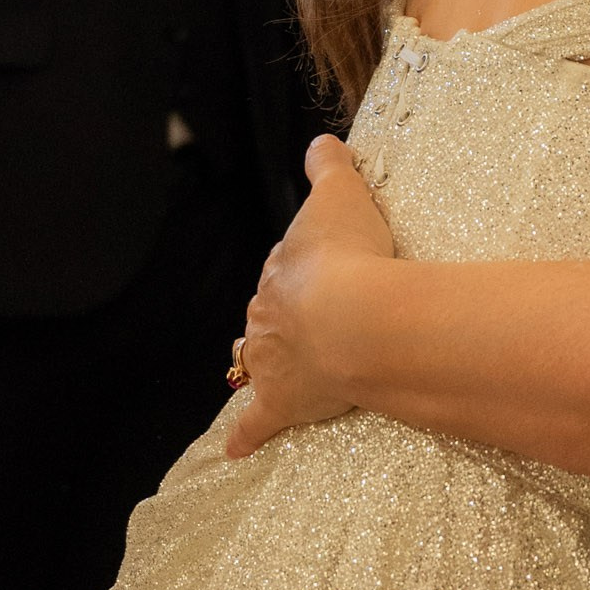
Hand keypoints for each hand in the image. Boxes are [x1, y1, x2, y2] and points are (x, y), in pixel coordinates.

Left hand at [225, 137, 394, 460]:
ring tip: (256, 367)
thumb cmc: (350, 254)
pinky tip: (235, 449)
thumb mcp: (341, 193)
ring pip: (254, 360)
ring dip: (256, 363)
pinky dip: (245, 434)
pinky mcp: (283, 402)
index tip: (318, 268)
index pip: (285, 269)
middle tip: (304, 317)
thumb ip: (328, 165)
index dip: (302, 269)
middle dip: (280, 315)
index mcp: (281, 270)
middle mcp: (267, 315)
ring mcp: (272, 361)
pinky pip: (257, 422)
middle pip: (268, 314)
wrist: (354, 318)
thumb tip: (320, 141)